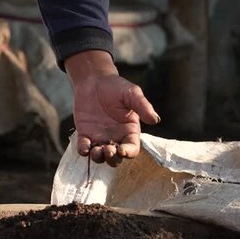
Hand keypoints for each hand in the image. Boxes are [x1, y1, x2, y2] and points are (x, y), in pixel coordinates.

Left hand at [65, 51, 159, 166]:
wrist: (95, 79)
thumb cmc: (117, 86)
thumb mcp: (132, 94)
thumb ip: (143, 106)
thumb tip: (155, 120)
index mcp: (129, 131)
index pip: (132, 148)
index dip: (128, 153)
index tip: (122, 150)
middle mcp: (115, 137)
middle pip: (116, 158)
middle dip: (112, 159)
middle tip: (108, 150)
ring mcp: (99, 137)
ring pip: (100, 156)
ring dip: (98, 158)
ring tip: (96, 150)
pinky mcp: (85, 133)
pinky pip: (84, 147)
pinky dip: (83, 151)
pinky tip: (84, 148)